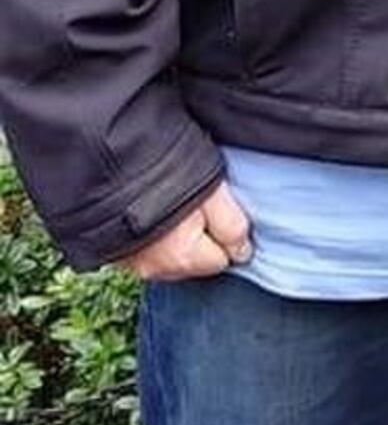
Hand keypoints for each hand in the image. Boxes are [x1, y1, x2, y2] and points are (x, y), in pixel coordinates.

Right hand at [119, 180, 251, 280]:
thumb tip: (243, 253)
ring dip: (174, 235)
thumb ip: (232, 227)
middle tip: (192, 200)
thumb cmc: (165, 169)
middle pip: (194, 261)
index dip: (224, 233)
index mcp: (183, 258)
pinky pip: (145, 249)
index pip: (221, 260)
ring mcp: (131, 262)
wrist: (107, 155)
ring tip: (168, 198)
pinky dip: (150, 233)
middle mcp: (155, 268)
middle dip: (200, 236)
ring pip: (170, 256)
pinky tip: (147, 205)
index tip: (216, 207)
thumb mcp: (212, 191)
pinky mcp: (114, 251)